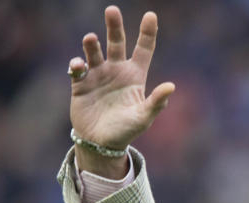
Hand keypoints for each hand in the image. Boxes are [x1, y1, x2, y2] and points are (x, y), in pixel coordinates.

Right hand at [68, 6, 174, 172]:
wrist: (101, 143)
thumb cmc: (126, 130)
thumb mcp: (144, 117)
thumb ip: (156, 102)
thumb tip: (171, 86)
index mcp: (135, 76)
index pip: (143, 50)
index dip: (147, 32)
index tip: (150, 15)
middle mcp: (116, 71)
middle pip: (116, 42)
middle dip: (114, 26)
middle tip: (112, 10)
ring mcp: (97, 75)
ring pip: (94, 51)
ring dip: (92, 44)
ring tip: (91, 39)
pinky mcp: (80, 83)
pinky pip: (77, 68)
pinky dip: (77, 65)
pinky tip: (79, 66)